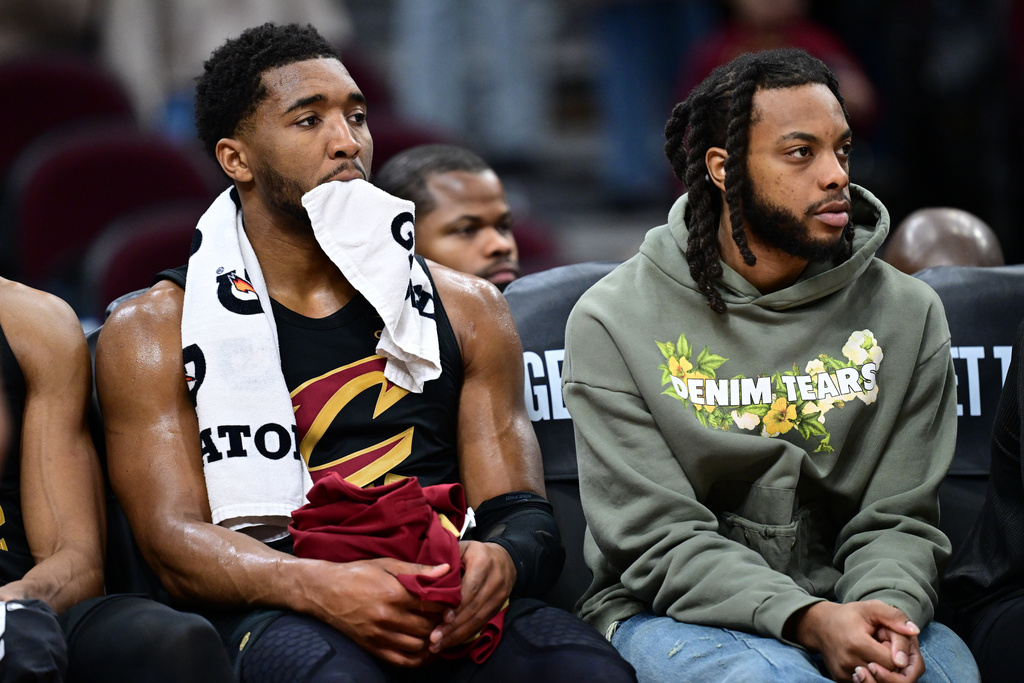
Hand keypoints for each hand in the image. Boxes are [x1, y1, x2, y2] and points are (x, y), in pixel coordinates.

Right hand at [315, 558, 451, 666]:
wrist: (325, 591)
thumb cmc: (358, 574)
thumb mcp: (387, 565)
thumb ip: (418, 570)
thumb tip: (445, 570)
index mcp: (394, 593)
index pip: (431, 605)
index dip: (445, 605)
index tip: (450, 602)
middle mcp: (387, 617)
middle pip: (427, 626)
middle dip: (439, 622)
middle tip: (445, 617)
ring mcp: (379, 635)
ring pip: (417, 645)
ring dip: (430, 640)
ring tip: (435, 631)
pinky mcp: (372, 647)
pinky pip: (401, 660)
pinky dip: (417, 659)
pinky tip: (424, 650)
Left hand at [428, 540, 515, 653]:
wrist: (505, 559)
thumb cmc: (475, 553)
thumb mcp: (461, 548)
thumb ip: (445, 561)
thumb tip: (424, 577)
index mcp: (483, 562)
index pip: (471, 588)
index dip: (457, 606)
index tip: (442, 619)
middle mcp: (495, 581)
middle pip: (473, 608)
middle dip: (453, 626)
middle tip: (433, 639)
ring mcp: (499, 597)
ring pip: (477, 620)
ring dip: (456, 635)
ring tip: (437, 646)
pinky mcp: (497, 609)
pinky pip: (480, 624)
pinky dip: (464, 635)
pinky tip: (448, 643)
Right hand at [792, 600, 923, 681]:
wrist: (820, 625)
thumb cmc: (849, 616)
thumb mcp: (871, 608)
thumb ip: (894, 617)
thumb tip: (915, 631)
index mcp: (857, 643)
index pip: (892, 662)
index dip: (896, 653)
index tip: (887, 642)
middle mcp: (848, 662)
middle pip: (886, 674)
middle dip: (890, 663)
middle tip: (882, 649)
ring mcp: (843, 673)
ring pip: (876, 681)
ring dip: (881, 671)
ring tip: (874, 655)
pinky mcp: (840, 679)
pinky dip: (871, 675)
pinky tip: (867, 661)